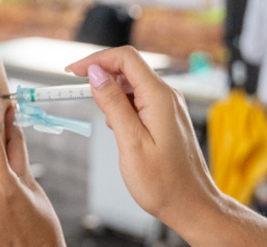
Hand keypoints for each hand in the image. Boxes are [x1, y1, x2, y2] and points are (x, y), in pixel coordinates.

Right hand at [66, 46, 220, 231]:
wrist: (193, 206)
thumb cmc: (165, 183)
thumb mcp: (130, 143)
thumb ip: (113, 104)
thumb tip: (96, 74)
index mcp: (159, 97)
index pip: (125, 58)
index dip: (96, 59)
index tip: (73, 71)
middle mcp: (166, 96)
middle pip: (128, 68)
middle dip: (101, 75)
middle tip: (78, 92)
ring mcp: (168, 106)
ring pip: (132, 84)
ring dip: (111, 93)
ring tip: (104, 119)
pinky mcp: (166, 117)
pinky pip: (139, 99)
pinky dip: (122, 105)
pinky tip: (117, 127)